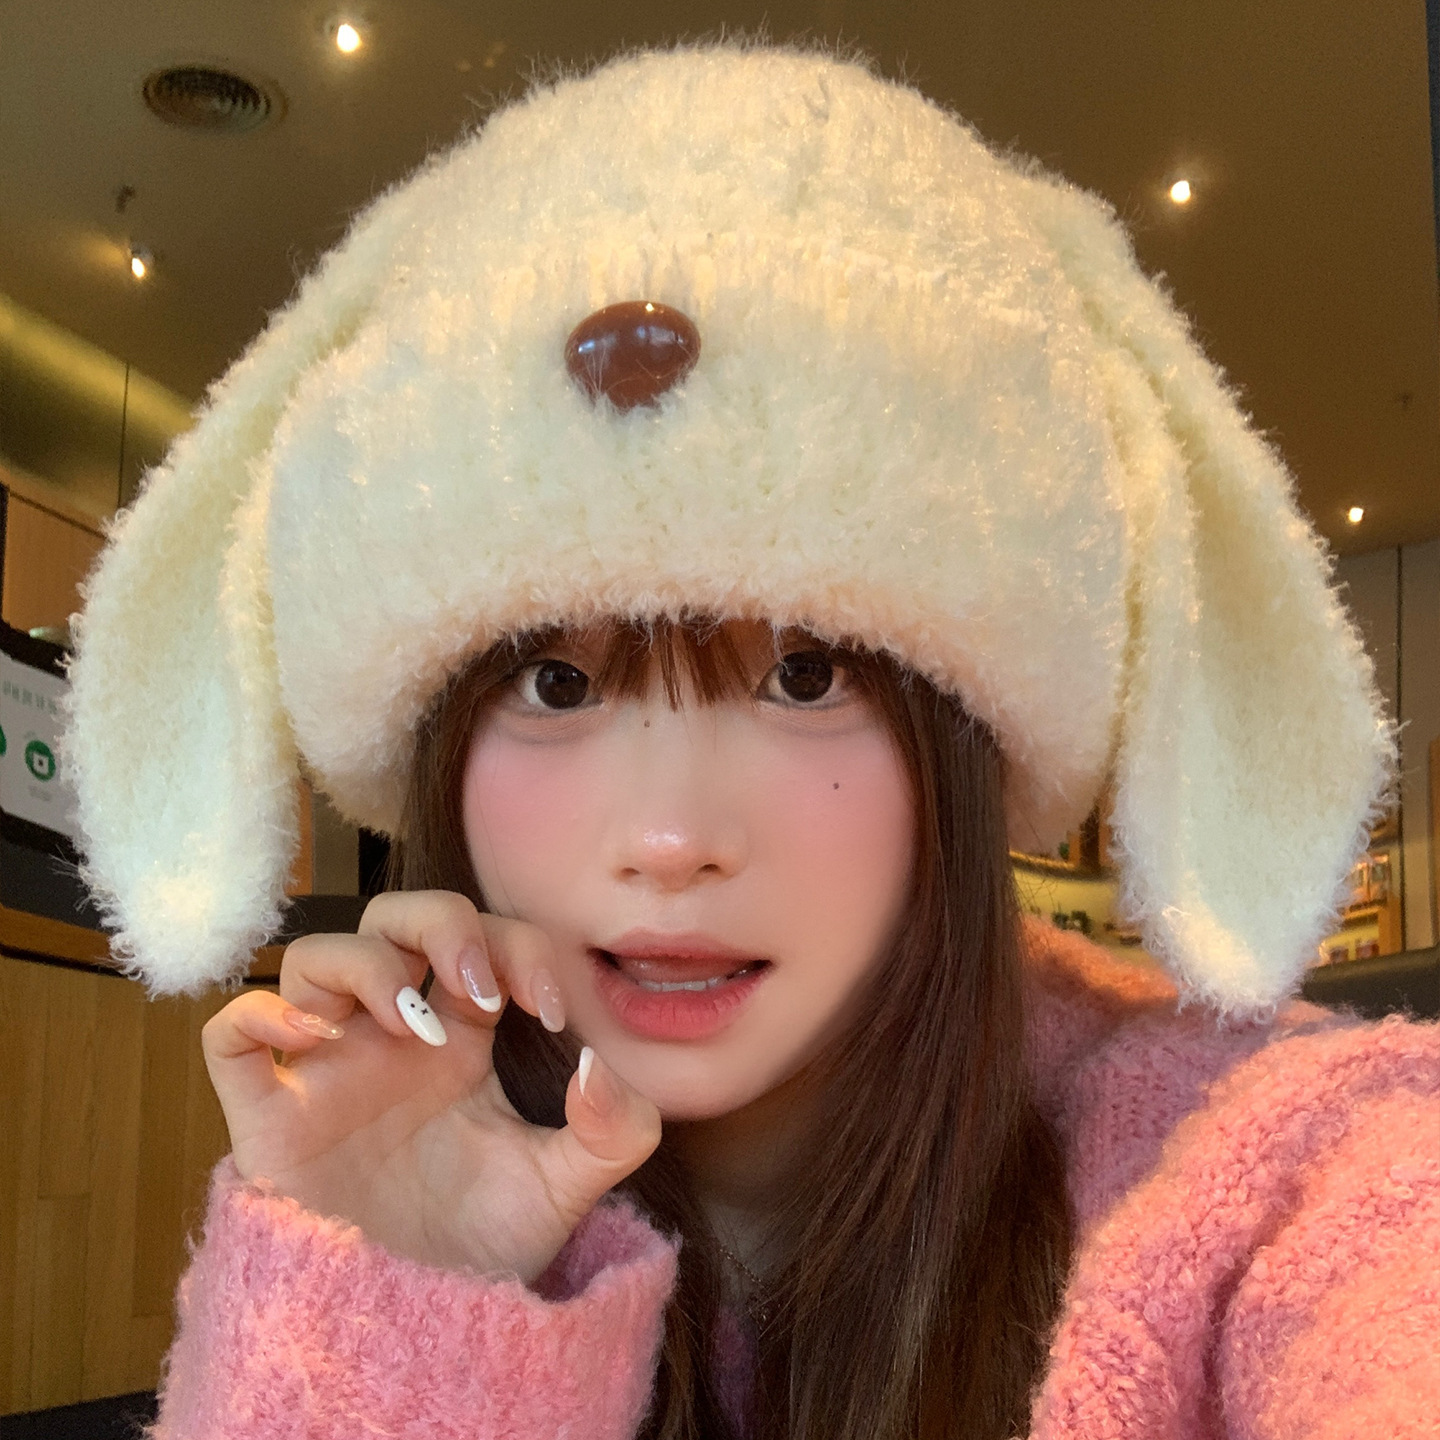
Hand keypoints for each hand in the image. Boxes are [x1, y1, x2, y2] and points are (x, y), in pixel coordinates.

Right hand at [200, 890, 660, 1282]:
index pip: (483, 941)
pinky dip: (259, 1013)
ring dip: (367, 965)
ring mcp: (327, 1073)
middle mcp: (391, 1040)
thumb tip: (595, 1065)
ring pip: (313, 957)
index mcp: (462, 1039)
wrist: (422, 1340)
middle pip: (394, 918)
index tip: (553, 1013)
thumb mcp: (568, 1188)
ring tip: (409, 1024)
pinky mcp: (269, 1121)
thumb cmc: (484, 1253)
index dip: (521, 950)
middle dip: (443, 923)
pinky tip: (314, 1037)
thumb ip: (612, 1129)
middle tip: (482, 990)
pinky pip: (229, 1035)